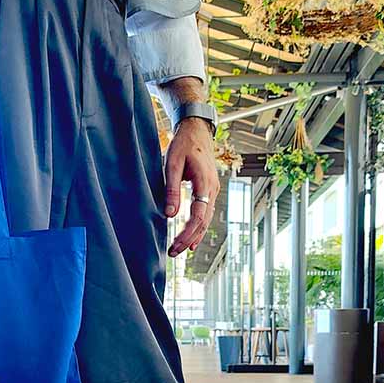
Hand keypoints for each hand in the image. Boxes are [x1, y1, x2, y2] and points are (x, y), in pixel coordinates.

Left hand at [165, 118, 220, 256]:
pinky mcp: (210, 190)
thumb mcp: (172, 164)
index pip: (199, 215)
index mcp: (205, 183)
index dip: (187, 233)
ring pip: (206, 219)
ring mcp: (214, 189)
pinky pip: (206, 212)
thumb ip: (171, 189)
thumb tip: (170, 214)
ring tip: (181, 249)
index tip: (175, 244)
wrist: (197, 130)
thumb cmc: (183, 144)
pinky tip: (192, 238)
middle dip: (189, 239)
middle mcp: (213, 188)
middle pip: (204, 221)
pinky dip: (199, 227)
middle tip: (174, 252)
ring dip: (194, 235)